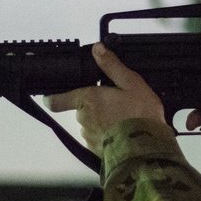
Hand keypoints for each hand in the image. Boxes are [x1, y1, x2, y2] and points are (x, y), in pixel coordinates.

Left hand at [43, 43, 165, 155]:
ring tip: (122, 121)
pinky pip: (97, 140)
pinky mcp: (96, 151)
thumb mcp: (131, 83)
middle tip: (115, 105)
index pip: (56, 100)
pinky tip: (123, 134)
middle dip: (94, 107)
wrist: (147, 148)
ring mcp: (89, 136)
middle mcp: (84, 118)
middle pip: (80, 109)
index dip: (53, 98)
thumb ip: (111, 66)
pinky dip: (107, 136)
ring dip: (101, 122)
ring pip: (90, 125)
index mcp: (88, 99)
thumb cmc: (140, 115)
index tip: (53, 96)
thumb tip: (97, 49)